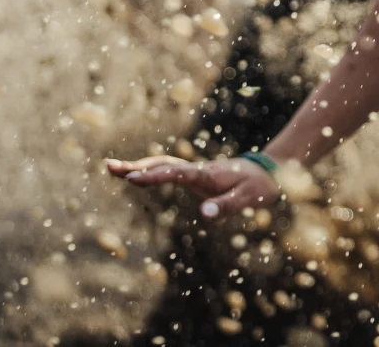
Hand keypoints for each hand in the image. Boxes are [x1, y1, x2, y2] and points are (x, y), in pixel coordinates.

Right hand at [106, 155, 279, 219]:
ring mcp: (195, 170)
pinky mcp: (195, 175)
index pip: (178, 173)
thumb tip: (203, 215)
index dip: (156, 175)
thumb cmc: (259, 187)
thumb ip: (226, 206)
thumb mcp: (248, 199)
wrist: (269, 172)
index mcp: (208, 174)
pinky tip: (137, 175)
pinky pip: (169, 170)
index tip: (133, 178)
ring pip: (164, 164)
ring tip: (113, 169)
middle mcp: (198, 169)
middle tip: (109, 167)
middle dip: (137, 166)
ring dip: (139, 166)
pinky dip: (151, 170)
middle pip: (164, 164)